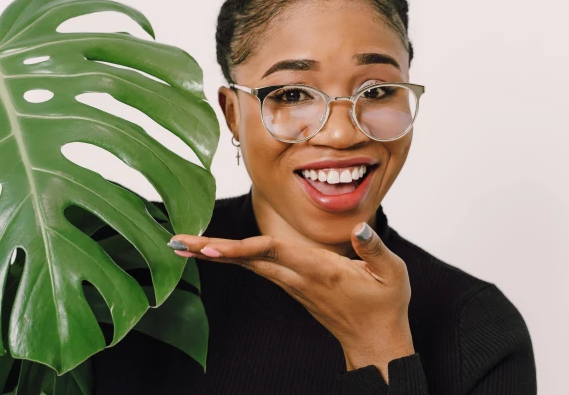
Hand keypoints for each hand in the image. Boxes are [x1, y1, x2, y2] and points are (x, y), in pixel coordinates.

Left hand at [168, 222, 414, 381]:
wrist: (375, 342)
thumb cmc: (384, 305)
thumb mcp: (392, 273)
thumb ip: (374, 247)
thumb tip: (358, 227)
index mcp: (319, 270)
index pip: (274, 252)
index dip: (240, 249)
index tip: (209, 248)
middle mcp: (299, 277)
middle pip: (248, 259)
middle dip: (211, 250)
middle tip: (175, 242)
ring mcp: (293, 284)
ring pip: (249, 264)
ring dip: (215, 253)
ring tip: (184, 244)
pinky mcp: (293, 286)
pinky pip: (258, 268)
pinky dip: (233, 257)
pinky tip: (216, 251)